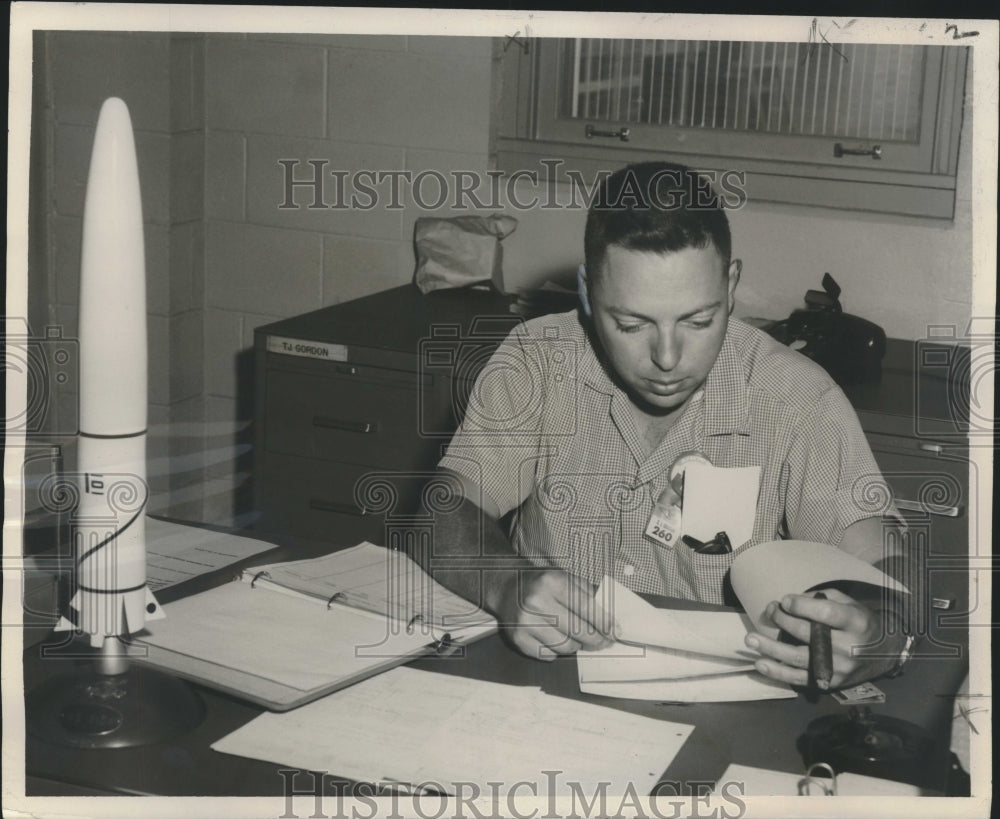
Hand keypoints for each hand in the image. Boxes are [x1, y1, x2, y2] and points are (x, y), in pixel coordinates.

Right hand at [496, 569, 612, 660]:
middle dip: (596, 640)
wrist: (506, 587)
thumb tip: (612, 621)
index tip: (614, 632)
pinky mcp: (518, 639)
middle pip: (579, 631)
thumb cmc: (542, 584)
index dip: (605, 623)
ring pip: (565, 647)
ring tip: (576, 638)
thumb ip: (589, 595)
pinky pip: (548, 656)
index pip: (587, 608)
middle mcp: (537, 601)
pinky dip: (556, 651)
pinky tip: (555, 639)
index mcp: (553, 582)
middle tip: (602, 642)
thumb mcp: (566, 578)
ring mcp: (526, 622)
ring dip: (576, 646)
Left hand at [744, 588, 903, 688]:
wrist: (884, 654)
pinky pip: (800, 678)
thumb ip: (820, 600)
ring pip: (799, 658)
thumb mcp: (847, 603)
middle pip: (807, 634)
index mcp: (855, 622)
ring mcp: (839, 668)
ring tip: (750, 639)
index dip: (801, 606)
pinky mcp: (830, 683)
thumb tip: (790, 602)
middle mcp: (848, 647)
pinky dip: (778, 672)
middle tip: (769, 610)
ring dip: (771, 649)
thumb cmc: (859, 622)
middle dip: (783, 620)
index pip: (826, 614)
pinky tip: (761, 663)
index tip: (784, 600)